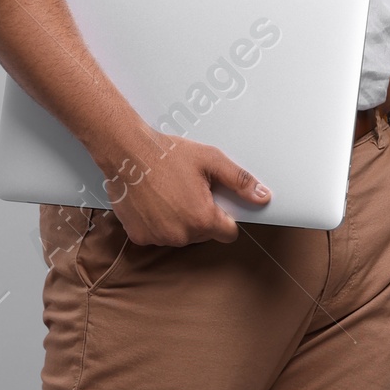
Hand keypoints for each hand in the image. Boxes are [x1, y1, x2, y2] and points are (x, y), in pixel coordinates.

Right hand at [99, 125, 270, 245]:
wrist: (126, 152)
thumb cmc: (166, 154)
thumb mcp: (210, 160)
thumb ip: (240, 181)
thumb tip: (262, 196)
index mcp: (203, 219)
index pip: (228, 233)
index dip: (225, 217)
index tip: (215, 203)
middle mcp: (181, 235)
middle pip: (203, 234)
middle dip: (200, 216)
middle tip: (188, 190)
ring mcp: (158, 238)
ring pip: (180, 236)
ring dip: (179, 221)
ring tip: (168, 193)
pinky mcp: (140, 237)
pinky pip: (157, 235)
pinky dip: (157, 223)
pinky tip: (153, 202)